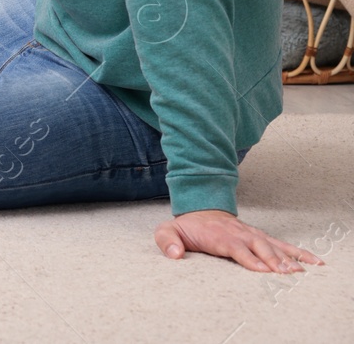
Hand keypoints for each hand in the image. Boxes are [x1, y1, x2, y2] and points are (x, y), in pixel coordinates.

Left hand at [155, 210, 324, 272]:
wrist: (200, 207)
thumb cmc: (186, 226)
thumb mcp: (168, 231)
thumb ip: (167, 241)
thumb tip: (175, 254)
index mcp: (218, 234)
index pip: (235, 246)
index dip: (248, 257)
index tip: (261, 269)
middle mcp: (238, 233)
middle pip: (259, 247)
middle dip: (274, 260)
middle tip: (288, 274)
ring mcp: (251, 234)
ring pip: (273, 245)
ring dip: (289, 258)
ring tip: (303, 272)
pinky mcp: (260, 237)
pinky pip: (281, 244)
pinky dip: (298, 252)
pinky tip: (313, 262)